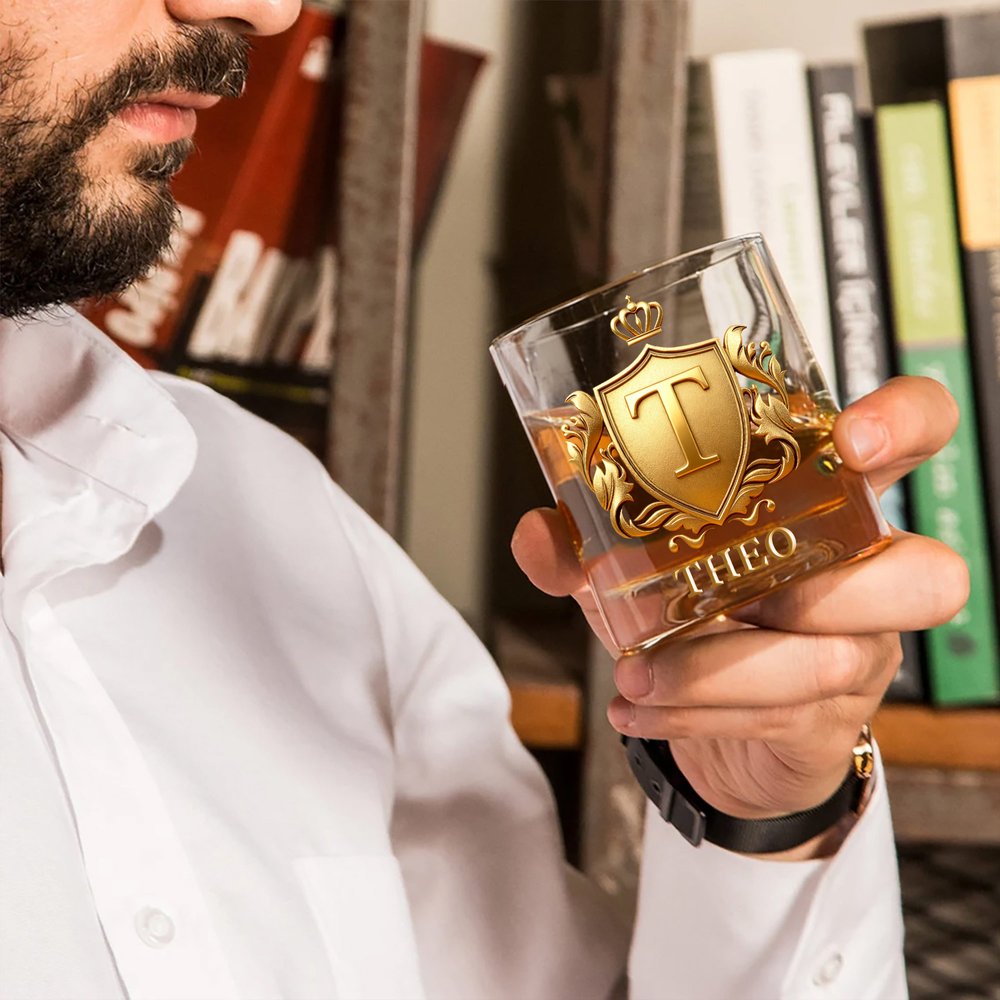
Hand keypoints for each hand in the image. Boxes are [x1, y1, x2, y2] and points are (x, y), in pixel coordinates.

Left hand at [511, 376, 968, 843]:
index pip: (917, 437)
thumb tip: (539, 534)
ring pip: (832, 660)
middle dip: (834, 591)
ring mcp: (856, 653)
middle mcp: (860, 576)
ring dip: (721, 669)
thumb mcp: (637, 564)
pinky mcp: (828, 720)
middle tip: (744, 599)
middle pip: (926, 575)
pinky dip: (694, 715)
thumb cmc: (694, 611)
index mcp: (826, 503)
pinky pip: (779, 717)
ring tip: (639, 673)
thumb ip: (585, 544)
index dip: (907, 426)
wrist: (714, 716)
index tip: (855, 441)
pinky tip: (636, 708)